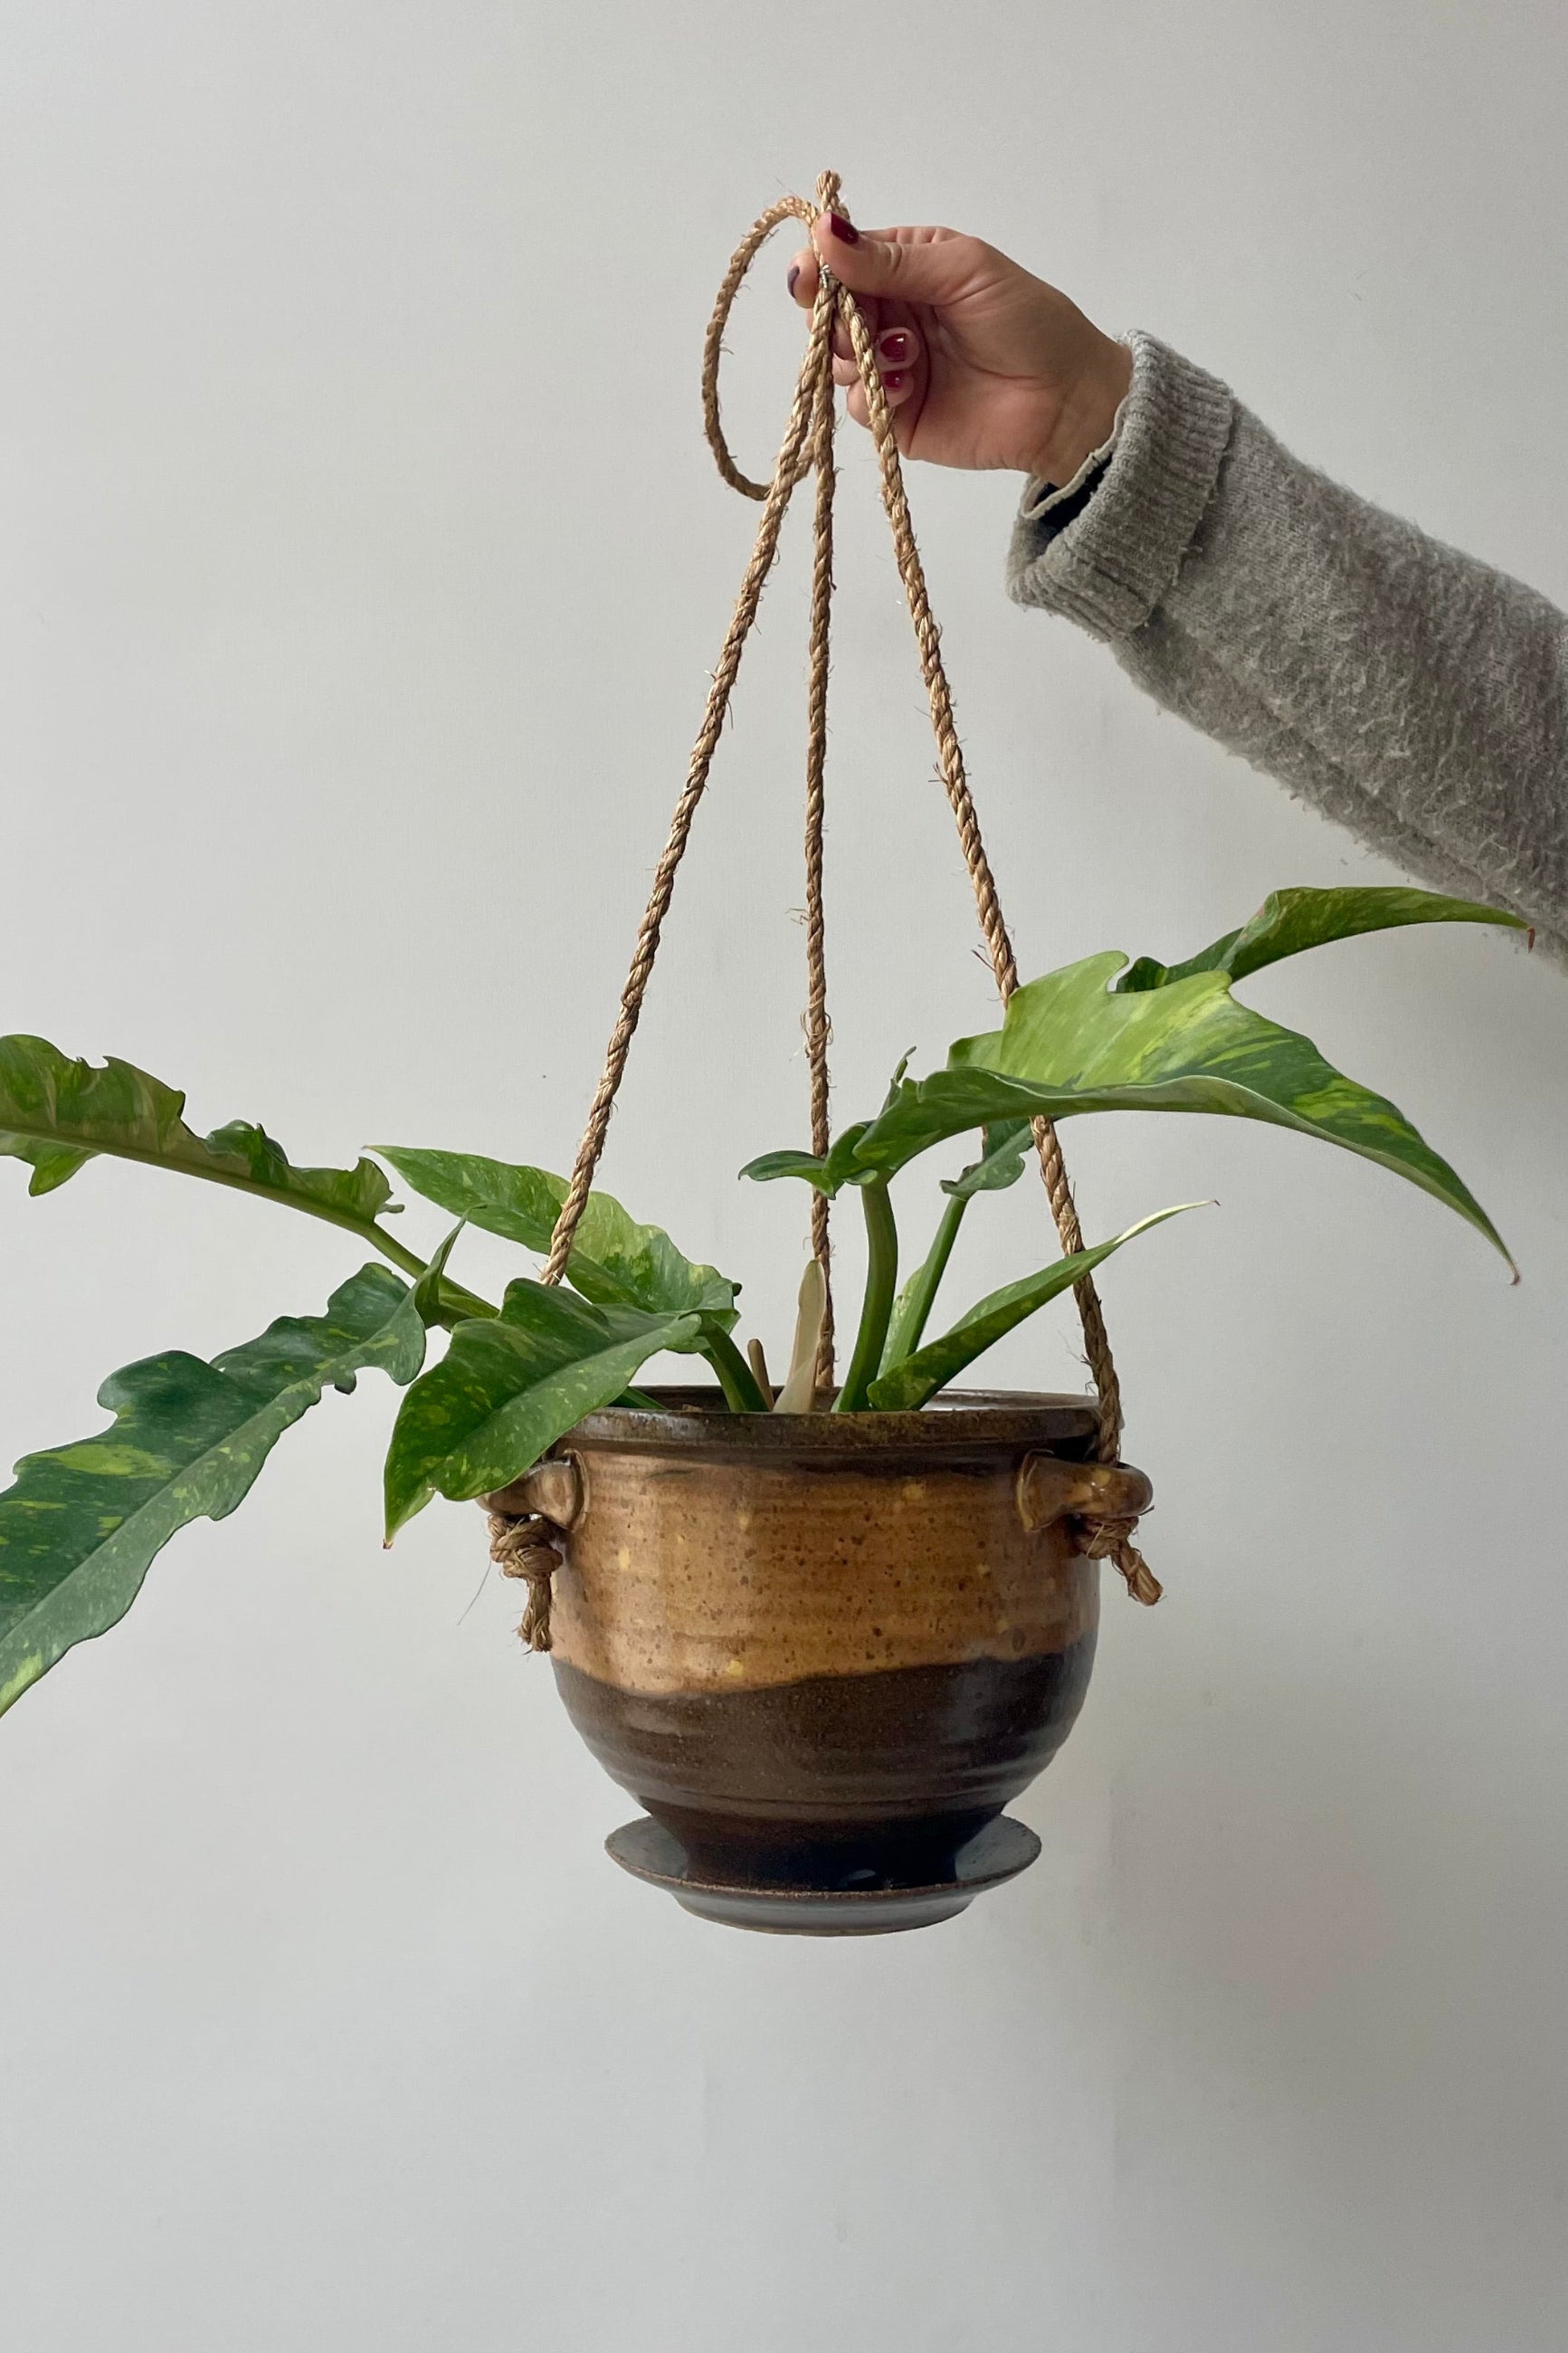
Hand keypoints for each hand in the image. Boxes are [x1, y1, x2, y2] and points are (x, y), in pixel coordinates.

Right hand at [788, 212, 1131, 485]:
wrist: (1065, 400)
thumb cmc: (1027, 321)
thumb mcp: (962, 271)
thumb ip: (892, 259)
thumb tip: (823, 231)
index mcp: (908, 267)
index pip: (845, 260)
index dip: (820, 267)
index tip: (808, 279)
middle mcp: (894, 315)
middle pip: (829, 312)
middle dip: (832, 318)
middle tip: (851, 326)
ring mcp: (892, 368)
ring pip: (836, 360)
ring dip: (856, 355)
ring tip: (903, 357)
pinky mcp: (897, 417)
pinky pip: (857, 405)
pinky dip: (874, 394)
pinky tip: (911, 386)